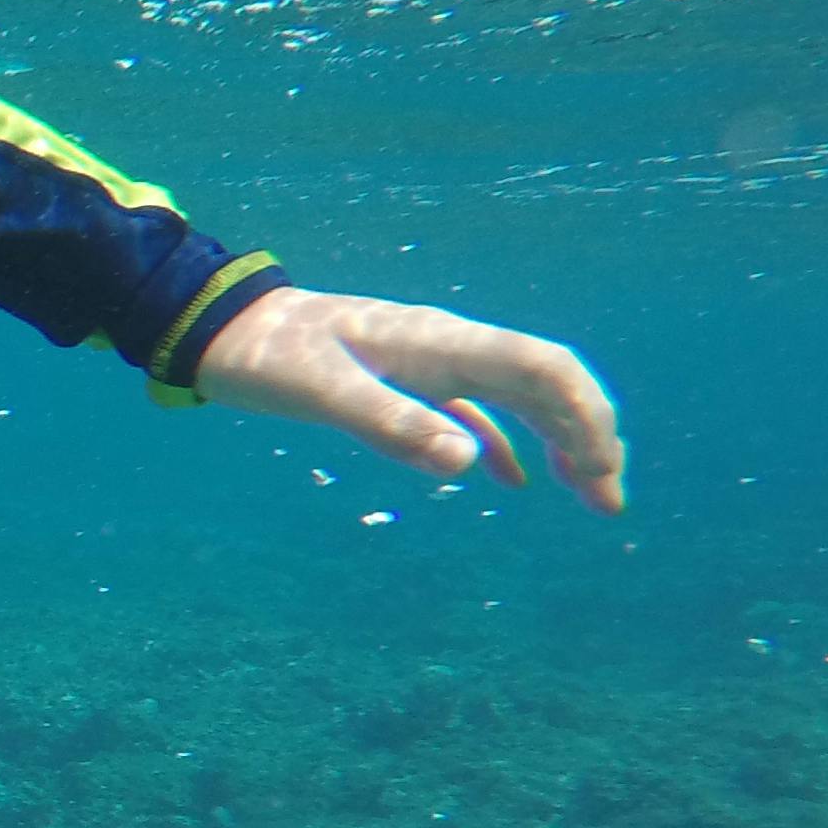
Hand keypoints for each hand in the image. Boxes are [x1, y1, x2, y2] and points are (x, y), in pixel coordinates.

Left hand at [196, 286, 625, 513]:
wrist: (219, 326)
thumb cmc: (266, 356)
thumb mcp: (322, 392)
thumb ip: (392, 424)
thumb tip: (469, 465)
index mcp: (440, 341)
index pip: (542, 369)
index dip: (584, 416)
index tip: (602, 472)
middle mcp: (447, 345)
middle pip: (546, 382)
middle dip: (589, 435)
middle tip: (608, 501)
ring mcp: (430, 362)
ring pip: (518, 397)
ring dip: (559, 441)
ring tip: (589, 496)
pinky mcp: (406, 380)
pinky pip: (474, 410)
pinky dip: (505, 444)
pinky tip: (517, 482)